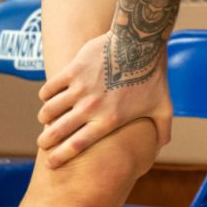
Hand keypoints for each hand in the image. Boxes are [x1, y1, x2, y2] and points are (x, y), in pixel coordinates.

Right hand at [36, 31, 172, 167]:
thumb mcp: (163, 106)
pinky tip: (49, 97)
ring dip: (44, 117)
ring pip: (48, 111)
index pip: (76, 146)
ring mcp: (80, 88)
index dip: (60, 157)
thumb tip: (160, 147)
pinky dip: (46, 95)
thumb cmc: (153, 76)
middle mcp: (91, 107)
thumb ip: (162, 129)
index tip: (51, 164)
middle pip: (56, 132)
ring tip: (46, 119)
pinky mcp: (73, 70)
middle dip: (46, 141)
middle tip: (43, 143)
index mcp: (109, 120)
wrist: (141, 43)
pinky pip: (48, 89)